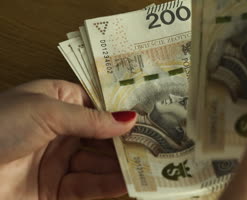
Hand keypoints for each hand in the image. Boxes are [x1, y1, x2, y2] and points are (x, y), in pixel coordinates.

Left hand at [0, 80, 135, 199]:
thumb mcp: (47, 111)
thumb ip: (91, 118)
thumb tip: (128, 118)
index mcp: (56, 101)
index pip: (98, 105)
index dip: (121, 111)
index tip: (148, 116)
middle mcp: (60, 130)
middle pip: (103, 136)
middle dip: (126, 140)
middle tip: (154, 142)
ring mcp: (57, 161)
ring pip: (99, 162)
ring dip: (121, 163)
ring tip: (147, 163)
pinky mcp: (54, 189)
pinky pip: (87, 186)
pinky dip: (109, 184)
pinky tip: (128, 181)